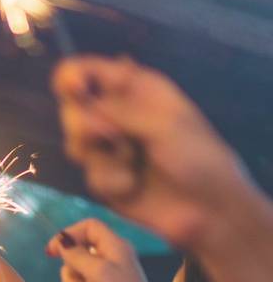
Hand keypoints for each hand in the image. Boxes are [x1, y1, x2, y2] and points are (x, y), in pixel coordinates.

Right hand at [45, 219, 159, 281]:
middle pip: (74, 254)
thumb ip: (76, 254)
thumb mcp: (98, 271)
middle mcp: (107, 260)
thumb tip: (61, 241)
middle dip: (70, 272)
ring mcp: (101, 280)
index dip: (69, 234)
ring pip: (71, 276)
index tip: (54, 250)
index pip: (87, 227)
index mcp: (113, 246)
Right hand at [53, 56, 254, 247]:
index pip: (87, 70)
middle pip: (71, 108)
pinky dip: (112, 181)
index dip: (72, 75)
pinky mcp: (105, 178)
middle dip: (85, 124)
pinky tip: (134, 186)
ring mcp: (109, 148)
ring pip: (75, 144)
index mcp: (134, 90)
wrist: (209, 210)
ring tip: (131, 163)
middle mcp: (116, 114)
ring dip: (102, 156)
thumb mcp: (164, 124)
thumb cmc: (197, 157)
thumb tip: (80, 99)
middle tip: (110, 136)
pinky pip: (90, 175)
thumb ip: (118, 110)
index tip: (75, 89)